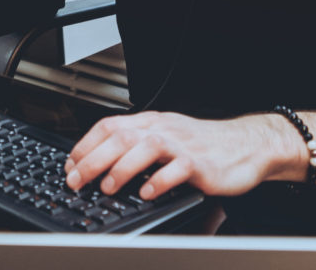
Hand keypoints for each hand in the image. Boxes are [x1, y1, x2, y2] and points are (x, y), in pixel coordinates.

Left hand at [64, 111, 300, 200]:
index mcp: (151, 123)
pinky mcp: (200, 163)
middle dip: (93, 159)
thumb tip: (100, 163)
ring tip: (108, 187)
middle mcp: (163, 130)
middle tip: (77, 180)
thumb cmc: (205, 146)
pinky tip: (147, 193)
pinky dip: (159, 181)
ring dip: (122, 168)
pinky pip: (177, 169)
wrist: (246, 145)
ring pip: (145, 147)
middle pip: (121, 136)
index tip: (69, 165)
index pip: (109, 126)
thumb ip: (138, 147)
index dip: (85, 144)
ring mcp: (182, 145)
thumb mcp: (166, 138)